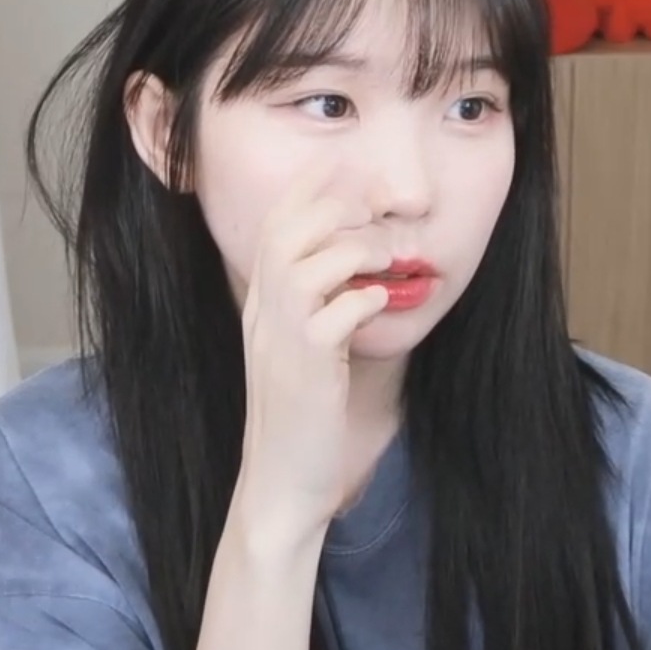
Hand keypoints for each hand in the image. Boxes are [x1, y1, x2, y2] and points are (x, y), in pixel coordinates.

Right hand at [234, 166, 390, 543]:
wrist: (281, 482)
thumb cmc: (302, 416)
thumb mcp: (303, 352)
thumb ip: (322, 309)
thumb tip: (364, 275)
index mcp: (262, 306)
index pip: (275, 228)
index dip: (309, 190)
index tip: (346, 167)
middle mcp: (264, 314)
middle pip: (287, 232)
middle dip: (335, 207)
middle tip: (377, 207)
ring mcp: (280, 340)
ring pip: (307, 263)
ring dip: (356, 251)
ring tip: (388, 259)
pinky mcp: (306, 369)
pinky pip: (333, 315)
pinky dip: (363, 299)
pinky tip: (382, 302)